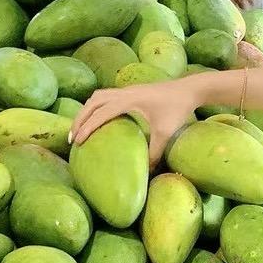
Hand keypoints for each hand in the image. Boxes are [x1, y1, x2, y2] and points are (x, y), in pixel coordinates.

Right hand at [71, 81, 200, 166]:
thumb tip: (146, 173)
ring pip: (98, 96)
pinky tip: (98, 119)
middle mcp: (125, 92)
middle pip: (93, 102)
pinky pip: (107, 96)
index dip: (87, 127)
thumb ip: (154, 152)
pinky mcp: (132, 91)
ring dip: (87, 110)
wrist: (190, 89)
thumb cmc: (178, 109)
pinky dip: (97, 106)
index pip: (101, 113)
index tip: (76, 141)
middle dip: (80, 118)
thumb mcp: (166, 133)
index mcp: (129, 99)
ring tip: (80, 128)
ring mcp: (128, 89)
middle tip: (72, 137)